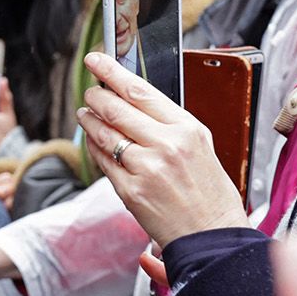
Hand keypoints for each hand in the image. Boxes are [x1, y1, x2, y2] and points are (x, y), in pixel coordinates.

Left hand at [76, 51, 249, 247]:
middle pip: (117, 108)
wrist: (211, 234)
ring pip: (104, 133)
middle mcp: (166, 145)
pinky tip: (93, 141)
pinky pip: (103, 162)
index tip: (97, 60)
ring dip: (89, 120)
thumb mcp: (199, 145)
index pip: (140, 90)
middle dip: (96, 95)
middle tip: (90, 91)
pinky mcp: (131, 191)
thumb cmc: (208, 191)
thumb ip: (168, 121)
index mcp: (186, 129)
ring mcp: (146, 169)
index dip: (112, 71)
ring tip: (85, 113)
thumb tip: (134, 98)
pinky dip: (93, 148)